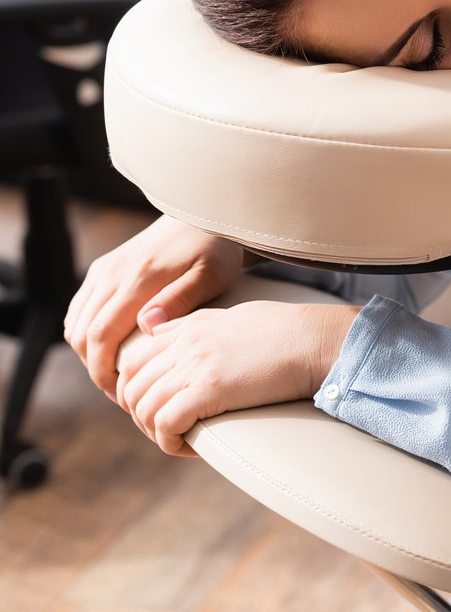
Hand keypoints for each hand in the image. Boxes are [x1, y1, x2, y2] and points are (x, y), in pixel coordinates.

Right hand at [64, 215, 245, 399]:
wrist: (202, 216)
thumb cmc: (213, 249)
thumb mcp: (209, 275)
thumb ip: (180, 300)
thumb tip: (146, 325)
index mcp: (136, 281)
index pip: (101, 337)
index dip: (102, 372)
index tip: (119, 395)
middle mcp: (111, 275)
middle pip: (82, 335)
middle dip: (94, 369)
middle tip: (120, 392)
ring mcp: (104, 271)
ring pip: (76, 323)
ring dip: (88, 353)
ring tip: (117, 373)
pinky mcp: (103, 269)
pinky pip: (80, 309)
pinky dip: (86, 333)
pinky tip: (110, 348)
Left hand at [115, 301, 359, 456]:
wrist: (318, 340)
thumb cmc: (290, 330)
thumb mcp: (236, 316)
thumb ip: (196, 323)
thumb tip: (162, 330)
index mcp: (190, 327)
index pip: (134, 360)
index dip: (135, 391)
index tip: (156, 409)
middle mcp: (186, 343)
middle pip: (132, 387)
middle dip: (141, 416)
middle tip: (167, 431)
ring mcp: (195, 365)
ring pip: (144, 408)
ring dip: (155, 432)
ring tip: (179, 440)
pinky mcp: (209, 389)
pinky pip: (166, 423)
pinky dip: (169, 442)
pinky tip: (189, 447)